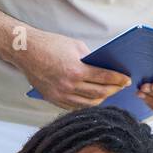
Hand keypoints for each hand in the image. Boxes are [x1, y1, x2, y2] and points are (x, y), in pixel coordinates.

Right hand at [13, 29, 130, 110]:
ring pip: (88, 103)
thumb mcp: (75, 46)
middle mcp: (68, 85)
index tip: (127, 80)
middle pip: (99, 93)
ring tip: (108, 93)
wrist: (26, 51)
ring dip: (102, 99)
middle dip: (113, 90)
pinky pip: (75, 107)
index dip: (118, 80)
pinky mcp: (54, 100)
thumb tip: (104, 69)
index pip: (104, 78)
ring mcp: (60, 95)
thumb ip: (90, 59)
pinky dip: (87, 104)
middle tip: (121, 87)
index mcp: (75, 69)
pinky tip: (93, 99)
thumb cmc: (50, 45)